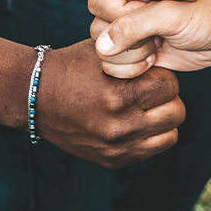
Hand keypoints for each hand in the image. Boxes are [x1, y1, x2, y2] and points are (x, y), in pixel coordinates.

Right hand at [34, 39, 185, 167]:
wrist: (36, 98)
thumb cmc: (72, 67)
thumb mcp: (104, 51)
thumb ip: (136, 52)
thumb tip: (167, 49)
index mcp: (119, 94)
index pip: (170, 84)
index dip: (163, 74)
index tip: (151, 71)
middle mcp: (121, 125)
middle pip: (175, 111)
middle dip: (167, 96)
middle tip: (151, 89)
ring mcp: (118, 147)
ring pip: (170, 134)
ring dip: (163, 118)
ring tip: (146, 106)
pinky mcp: (114, 160)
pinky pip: (152, 149)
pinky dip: (149, 135)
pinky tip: (134, 121)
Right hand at [88, 0, 210, 76]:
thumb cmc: (208, 14)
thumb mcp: (172, 16)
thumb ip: (134, 26)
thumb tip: (101, 46)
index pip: (100, 4)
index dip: (120, 18)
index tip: (152, 19)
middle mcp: (126, 6)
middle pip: (97, 30)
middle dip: (126, 42)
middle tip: (156, 37)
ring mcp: (131, 31)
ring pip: (104, 51)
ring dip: (129, 58)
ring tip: (156, 48)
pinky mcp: (137, 52)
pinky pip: (115, 67)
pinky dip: (131, 70)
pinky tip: (154, 61)